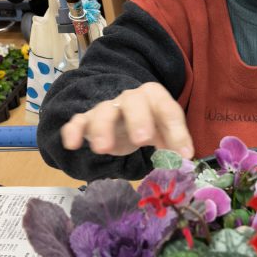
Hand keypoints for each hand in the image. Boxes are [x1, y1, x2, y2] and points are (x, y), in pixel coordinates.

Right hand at [60, 82, 193, 158]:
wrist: (125, 120)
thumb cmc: (149, 125)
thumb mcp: (165, 133)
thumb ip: (175, 143)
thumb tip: (184, 159)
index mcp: (154, 97)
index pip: (167, 109)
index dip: (177, 131)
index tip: (184, 154)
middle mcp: (130, 98)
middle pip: (133, 102)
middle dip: (138, 119)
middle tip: (141, 140)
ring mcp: (108, 108)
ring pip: (103, 111)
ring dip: (103, 128)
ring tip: (103, 149)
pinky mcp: (88, 120)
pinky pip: (78, 121)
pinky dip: (73, 131)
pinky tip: (72, 145)